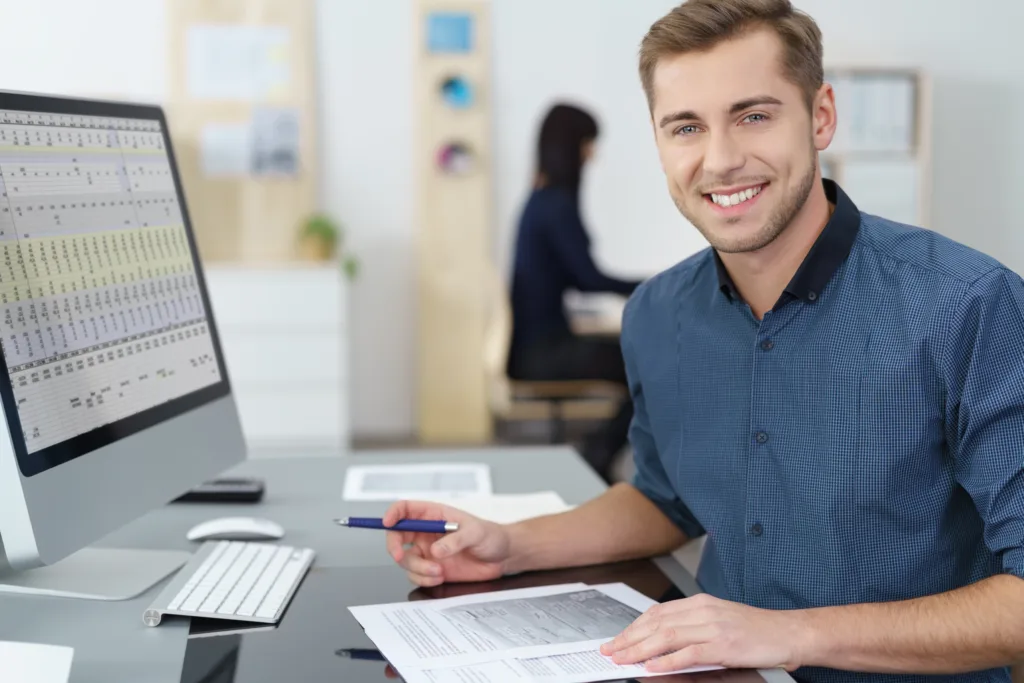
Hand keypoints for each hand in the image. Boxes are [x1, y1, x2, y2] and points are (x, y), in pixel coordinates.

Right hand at [383, 500, 511, 586]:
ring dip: (417, 568)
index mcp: (433, 515)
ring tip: (439, 571)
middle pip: (396, 535)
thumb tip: (436, 550)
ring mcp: (427, 552)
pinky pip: (415, 575)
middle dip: (394, 546)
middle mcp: (426, 533)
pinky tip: (440, 577)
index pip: (405, 509)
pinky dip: (423, 578)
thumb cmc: (490, 536)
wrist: (502, 558)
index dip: (393, 514)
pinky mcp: (431, 569)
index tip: (388, 523)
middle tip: (400, 556)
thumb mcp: (476, 533)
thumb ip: (456, 540)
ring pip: (405, 559)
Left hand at [599, 593, 810, 672]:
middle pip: (656, 623)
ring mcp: (713, 627)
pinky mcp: (724, 645)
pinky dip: (668, 660)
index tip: (617, 639)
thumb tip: (661, 642)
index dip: (633, 627)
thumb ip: (692, 627)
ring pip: (667, 636)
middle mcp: (703, 611)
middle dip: (629, 638)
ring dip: (640, 649)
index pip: (657, 613)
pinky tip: (653, 666)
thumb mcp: (719, 621)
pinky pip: (689, 652)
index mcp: (700, 603)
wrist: (789, 633)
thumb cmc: (756, 631)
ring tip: (623, 659)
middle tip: (611, 651)